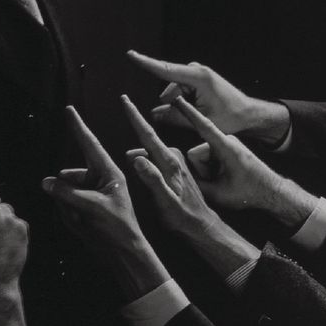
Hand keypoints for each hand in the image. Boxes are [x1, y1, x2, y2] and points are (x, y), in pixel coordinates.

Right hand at [43, 106, 170, 300]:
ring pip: (66, 191)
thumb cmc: (118, 227)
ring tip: (83, 221)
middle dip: (69, 193)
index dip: (78, 127)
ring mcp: (93, 193)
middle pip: (71, 175)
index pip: (90, 144)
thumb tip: (46, 181)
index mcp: (109, 173)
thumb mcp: (92, 208)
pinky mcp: (87, 206)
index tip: (69, 109)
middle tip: (78, 210)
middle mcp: (101, 179)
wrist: (125, 252)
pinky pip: (66, 203)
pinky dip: (68, 213)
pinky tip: (80, 224)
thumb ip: (67, 193)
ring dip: (68, 206)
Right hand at [120, 94, 219, 239]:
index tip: (125, 100)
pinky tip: (140, 163)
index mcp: (170, 162)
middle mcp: (174, 157)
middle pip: (148, 139)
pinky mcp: (177, 167)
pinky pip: (157, 157)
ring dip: (139, 149)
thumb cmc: (184, 217)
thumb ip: (152, 179)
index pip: (148, 135)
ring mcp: (176, 162)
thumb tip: (136, 158)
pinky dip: (146, 158)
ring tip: (127, 152)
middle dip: (134, 124)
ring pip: (151, 150)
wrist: (202, 225)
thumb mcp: (165, 202)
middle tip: (123, 104)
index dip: (135, 116)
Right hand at [126, 50, 289, 144]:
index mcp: (199, 77)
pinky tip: (198, 109)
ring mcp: (195, 73)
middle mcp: (196, 70)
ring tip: (203, 113)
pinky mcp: (195, 78)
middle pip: (170, 90)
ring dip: (181, 106)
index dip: (146, 63)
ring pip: (173, 93)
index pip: (166, 69)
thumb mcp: (201, 121)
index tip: (130, 54)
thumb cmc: (230, 117)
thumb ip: (176, 117)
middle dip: (175, 106)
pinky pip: (179, 93)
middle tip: (197, 116)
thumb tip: (154, 113)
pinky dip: (184, 103)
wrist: (248, 113)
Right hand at [174, 98, 315, 228]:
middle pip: (196, 153)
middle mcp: (225, 140)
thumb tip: (177, 178)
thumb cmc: (250, 192)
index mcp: (226, 146)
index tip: (177, 98)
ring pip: (202, 157)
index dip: (188, 113)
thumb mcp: (219, 194)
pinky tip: (224, 178)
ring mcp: (226, 143)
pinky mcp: (226, 148)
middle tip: (219, 183)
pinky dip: (212, 169)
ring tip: (224, 181)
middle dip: (202, 170)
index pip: (202, 126)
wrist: (272, 192)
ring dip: (208, 171)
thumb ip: (195, 185)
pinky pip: (209, 157)